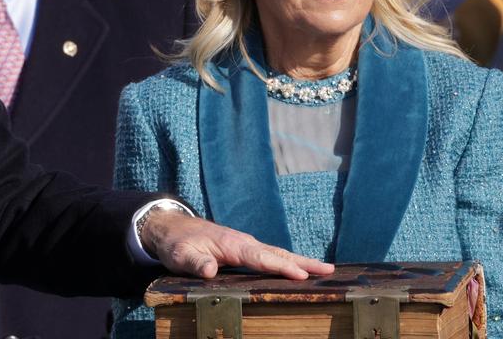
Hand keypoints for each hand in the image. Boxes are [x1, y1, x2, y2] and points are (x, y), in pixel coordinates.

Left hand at [141, 210, 333, 279]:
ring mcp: (245, 246)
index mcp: (233, 245)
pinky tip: (298, 270)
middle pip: (278, 253)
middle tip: (329, 270)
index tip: (303, 275)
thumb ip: (195, 262)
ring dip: (300, 262)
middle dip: (304, 262)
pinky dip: (287, 262)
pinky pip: (270, 256)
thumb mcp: (180, 255)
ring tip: (325, 270)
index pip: (261, 257)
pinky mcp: (244, 250)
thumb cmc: (177, 243)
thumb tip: (210, 270)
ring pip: (277, 254)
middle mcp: (244, 243)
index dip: (282, 267)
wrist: (172, 228)